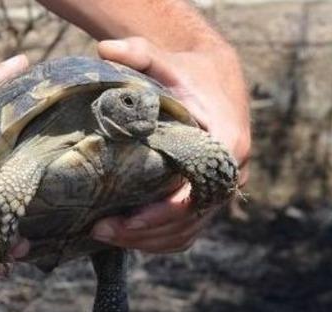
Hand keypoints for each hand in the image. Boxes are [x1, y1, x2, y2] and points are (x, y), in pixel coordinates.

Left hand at [90, 37, 250, 252]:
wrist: (217, 77)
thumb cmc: (190, 71)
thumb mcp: (166, 59)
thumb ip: (139, 52)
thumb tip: (104, 47)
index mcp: (226, 145)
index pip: (193, 196)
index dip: (158, 214)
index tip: (121, 219)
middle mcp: (231, 174)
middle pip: (188, 221)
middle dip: (143, 233)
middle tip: (100, 230)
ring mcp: (223, 189)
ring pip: (188, 232)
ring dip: (148, 242)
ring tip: (106, 235)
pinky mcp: (211, 198)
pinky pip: (189, 231)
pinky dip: (160, 241)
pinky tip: (127, 238)